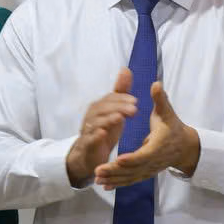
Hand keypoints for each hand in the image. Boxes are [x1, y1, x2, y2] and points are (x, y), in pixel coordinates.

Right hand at [65, 69, 137, 186]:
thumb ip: (120, 91)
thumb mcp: (115, 109)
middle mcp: (91, 116)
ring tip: (120, 118)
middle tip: (134, 109)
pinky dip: (95, 136)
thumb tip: (125, 69)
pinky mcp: (87, 145)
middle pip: (103, 108)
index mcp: (99, 107)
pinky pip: (89, 139)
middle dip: (118, 107)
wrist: (89, 154)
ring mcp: (88, 130)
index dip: (122, 99)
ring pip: (96, 122)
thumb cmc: (105, 128)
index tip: (136, 101)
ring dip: (108, 119)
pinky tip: (103, 133)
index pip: (110, 99)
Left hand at [94, 81, 199, 189]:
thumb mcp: (167, 112)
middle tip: (98, 170)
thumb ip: (160, 99)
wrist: (185, 147)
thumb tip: (156, 84)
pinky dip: (118, 183)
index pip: (144, 155)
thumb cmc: (173, 127)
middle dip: (115, 171)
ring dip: (113, 179)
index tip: (118, 160)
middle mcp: (153, 161)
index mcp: (158, 146)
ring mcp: (149, 169)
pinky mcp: (145, 173)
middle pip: (133, 169)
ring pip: (130, 177)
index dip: (132, 159)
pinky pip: (130, 180)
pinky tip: (105, 186)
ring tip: (97, 178)